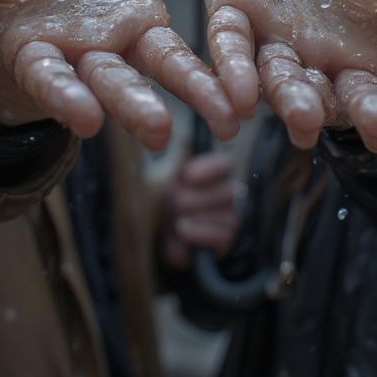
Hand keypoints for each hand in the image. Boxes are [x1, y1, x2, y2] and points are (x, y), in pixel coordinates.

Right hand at [0, 0, 238, 149]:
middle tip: (159, 131)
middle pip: (108, 83)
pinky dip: (204, 71)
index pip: (48, 77)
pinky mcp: (147, 23)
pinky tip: (240, 93)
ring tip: (226, 123)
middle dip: (131, 106)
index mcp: (31, 51)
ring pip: (154, 72)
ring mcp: (116, 43)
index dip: (64, 96)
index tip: (85, 118)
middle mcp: (78, 58)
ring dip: (189, 96)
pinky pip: (178, 50)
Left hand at [159, 153, 239, 270]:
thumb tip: (181, 131)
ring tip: (176, 222)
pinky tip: (180, 234)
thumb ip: (176, 156)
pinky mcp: (223, 245)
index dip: (209, 169)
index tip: (186, 176)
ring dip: (197, 219)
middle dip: (196, 199)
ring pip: (228, 218)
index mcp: (212, 174)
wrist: (148, 238)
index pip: (226, 165)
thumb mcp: (161, 176)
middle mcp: (226, 196)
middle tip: (174, 203)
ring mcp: (227, 221)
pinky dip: (199, 236)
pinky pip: (222, 239)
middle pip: (228, 193)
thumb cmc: (156, 201)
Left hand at [203, 0, 376, 151]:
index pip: (362, 98)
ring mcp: (266, 36)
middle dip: (309, 108)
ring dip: (271, 93)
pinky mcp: (230, 5)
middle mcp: (307, 60)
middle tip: (310, 124)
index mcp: (353, 64)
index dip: (370, 116)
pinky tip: (235, 90)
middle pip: (307, 93)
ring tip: (280, 111)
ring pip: (266, 74)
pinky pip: (226, 39)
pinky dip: (229, 63)